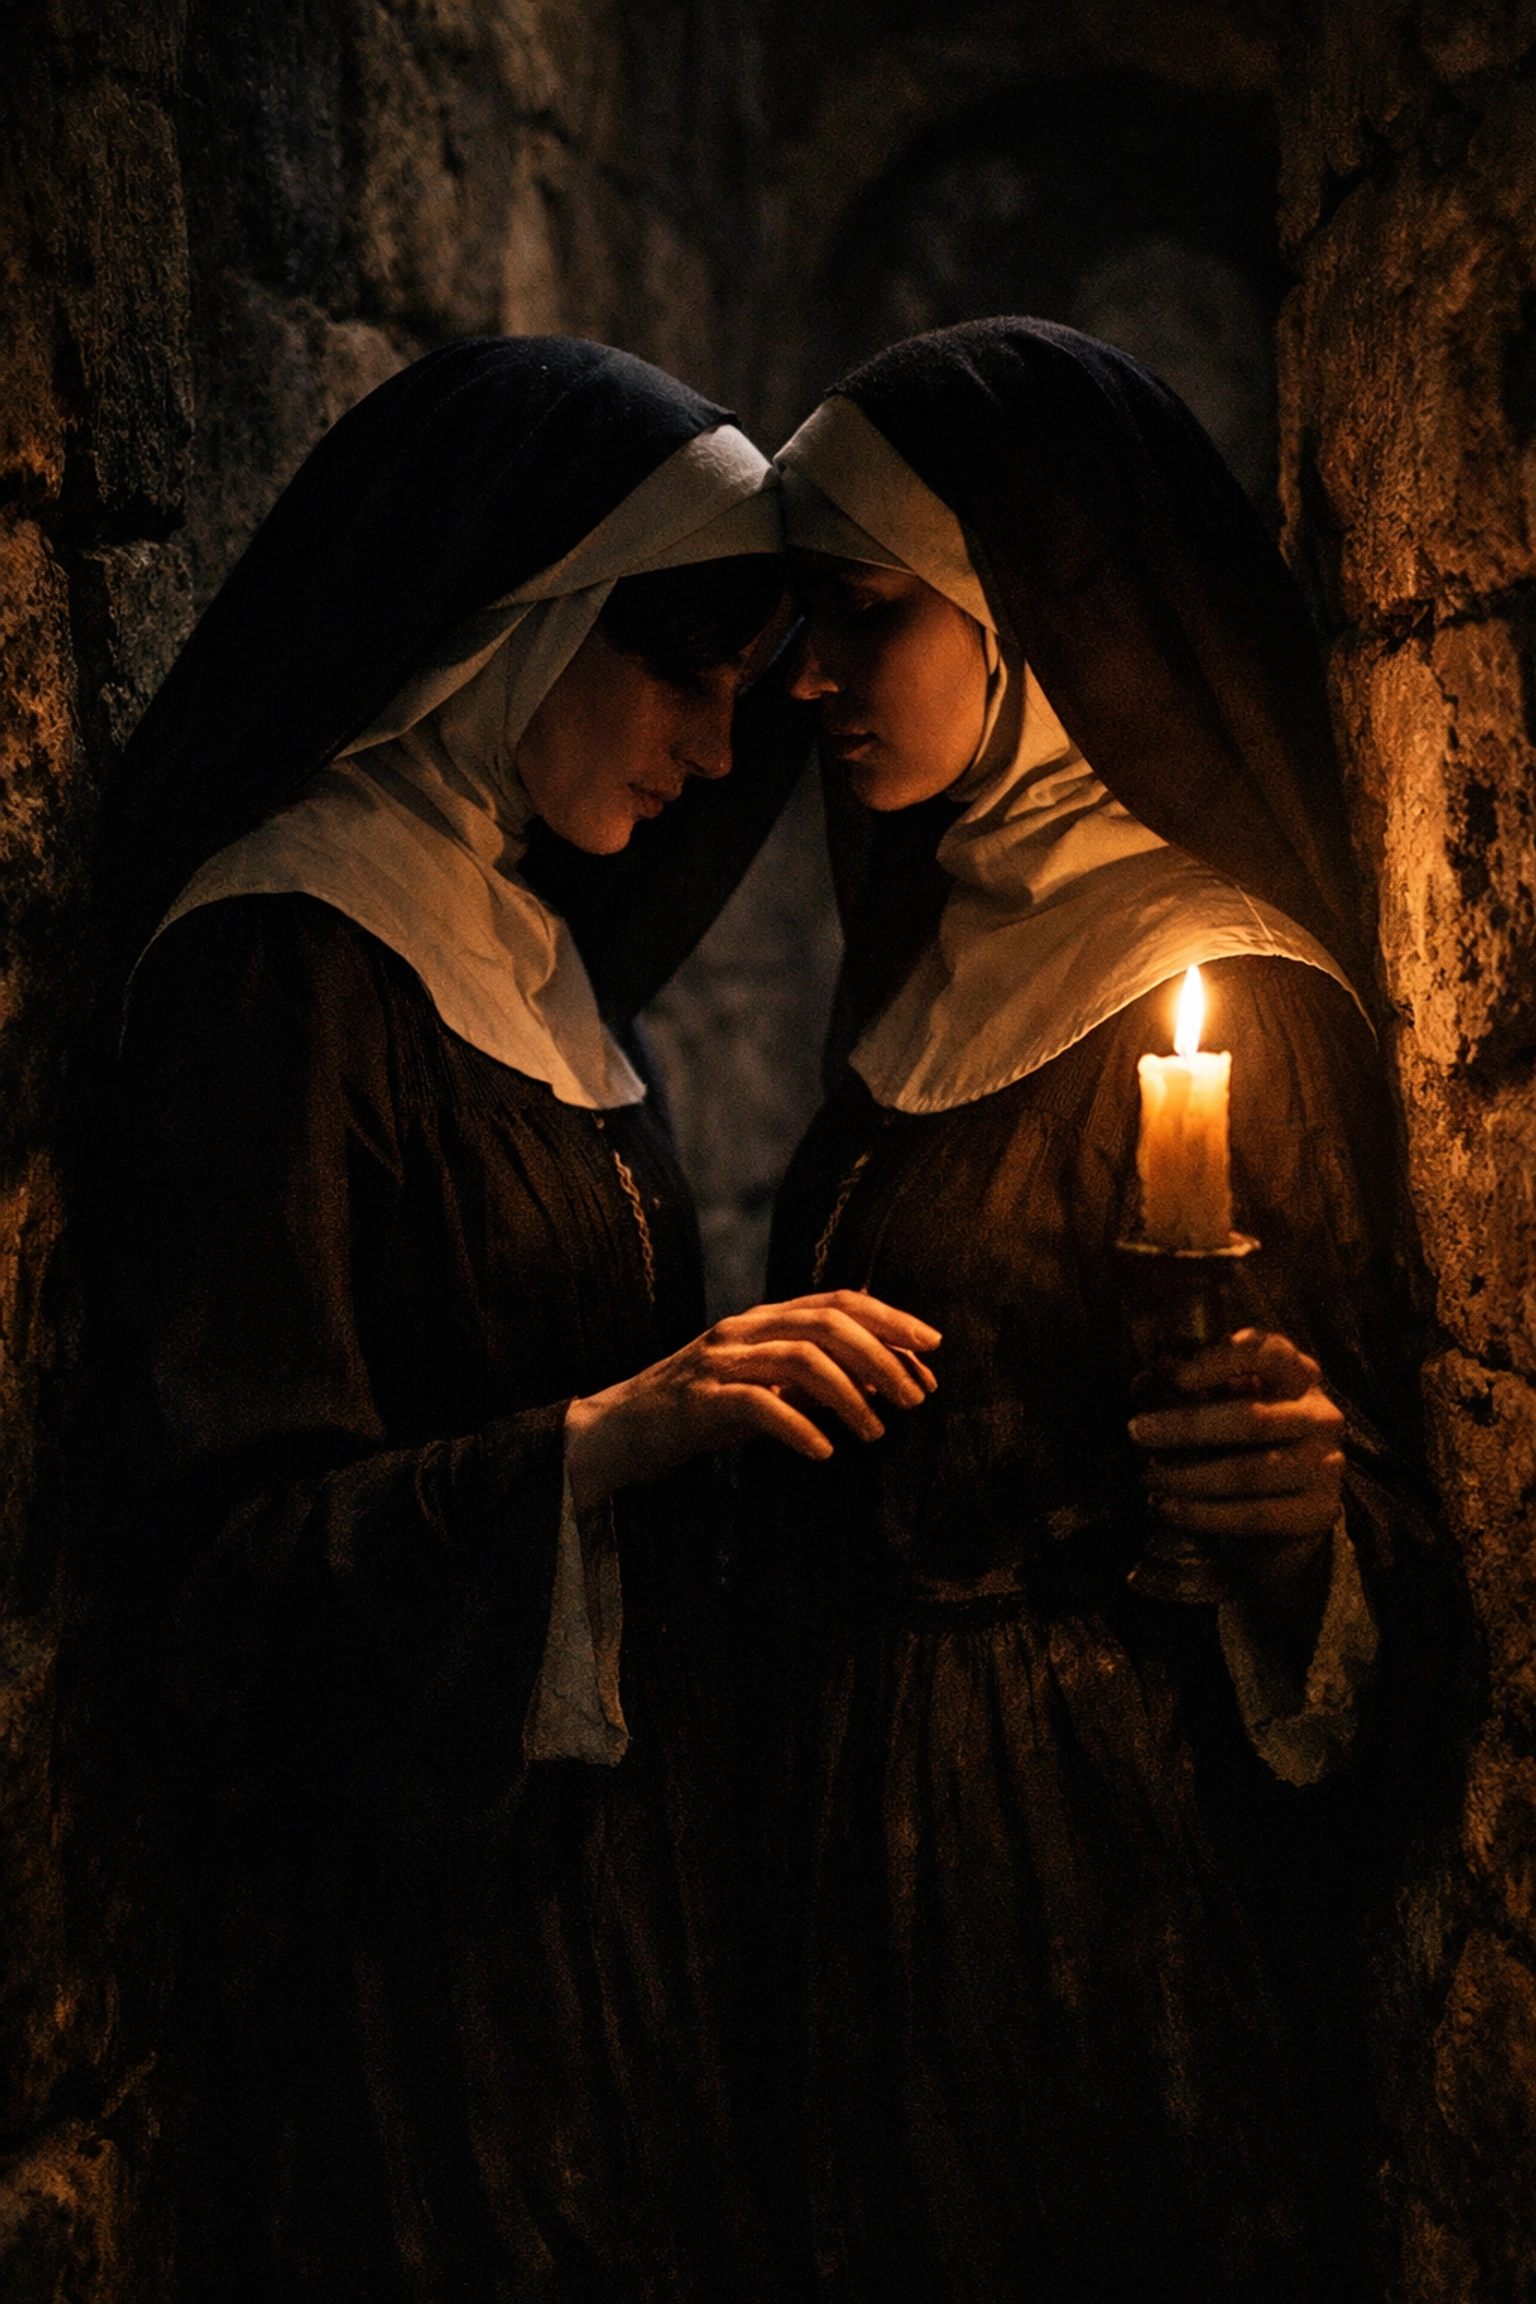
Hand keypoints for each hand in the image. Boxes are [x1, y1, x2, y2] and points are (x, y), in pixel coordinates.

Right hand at [564, 1289, 939, 1507]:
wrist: (616, 1434)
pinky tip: (824, 1452)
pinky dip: (798, 1426)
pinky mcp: (697, 1400)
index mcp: (762, 1320)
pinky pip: (758, 1404)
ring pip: (800, 1358)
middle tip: (918, 1397)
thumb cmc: (698, 1415)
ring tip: (877, 1433)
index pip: (836, 1302)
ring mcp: (718, 1361)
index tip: (932, 1346)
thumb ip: (817, 1382)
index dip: (888, 1317)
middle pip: (826, 1323)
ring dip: (850, 1395)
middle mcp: (742, 1330)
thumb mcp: (765, 1391)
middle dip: (882, 1355)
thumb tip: (887, 1383)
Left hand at [1128, 1329, 1344, 1626]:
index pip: (1267, 1353)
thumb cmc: (1245, 1436)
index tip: (1172, 1375)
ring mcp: (1325, 1464)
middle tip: (1136, 1430)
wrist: (1288, 1504)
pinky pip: (1256, 1516)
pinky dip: (1203, 1514)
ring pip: (1251, 1472)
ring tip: (1147, 1476)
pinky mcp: (1319, 1511)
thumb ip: (1193, 1385)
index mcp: (1296, 1373)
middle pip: (1254, 1418)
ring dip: (1190, 1477)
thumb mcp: (1226, 1400)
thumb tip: (1145, 1383)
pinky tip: (1167, 1508)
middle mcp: (1320, 1415)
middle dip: (1188, 1425)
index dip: (1219, 1360)